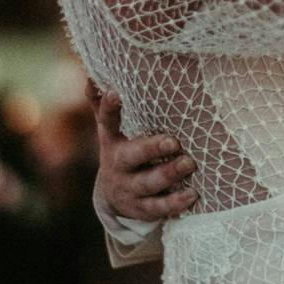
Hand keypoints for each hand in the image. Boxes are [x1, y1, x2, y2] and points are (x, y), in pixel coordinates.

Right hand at [94, 91, 196, 221]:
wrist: (115, 197)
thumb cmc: (123, 152)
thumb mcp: (110, 131)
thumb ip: (103, 105)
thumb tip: (91, 75)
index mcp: (112, 142)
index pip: (107, 122)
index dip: (109, 108)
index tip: (115, 92)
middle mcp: (118, 166)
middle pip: (132, 157)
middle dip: (151, 148)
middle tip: (173, 141)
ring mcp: (129, 189)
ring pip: (148, 183)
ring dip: (169, 174)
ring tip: (189, 164)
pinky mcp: (142, 209)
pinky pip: (159, 208)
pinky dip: (176, 203)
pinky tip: (192, 194)